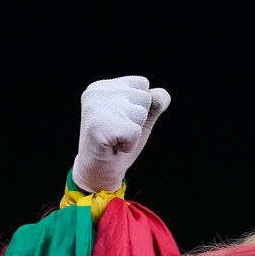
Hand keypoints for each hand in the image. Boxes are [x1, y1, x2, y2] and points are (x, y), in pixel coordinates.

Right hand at [71, 76, 169, 192]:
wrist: (99, 172)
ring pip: (141, 113)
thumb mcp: (142, 119)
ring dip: (134, 132)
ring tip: (116, 138)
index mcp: (103, 86)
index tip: (122, 120)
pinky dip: (130, 144)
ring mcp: (96, 107)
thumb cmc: (120, 144)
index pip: (142, 83)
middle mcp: (96, 92)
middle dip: (139, 119)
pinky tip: (113, 146)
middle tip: (119, 131)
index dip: (141, 106)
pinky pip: (135, 132)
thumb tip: (158, 96)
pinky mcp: (99, 125)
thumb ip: (155, 103)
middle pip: (144, 97)